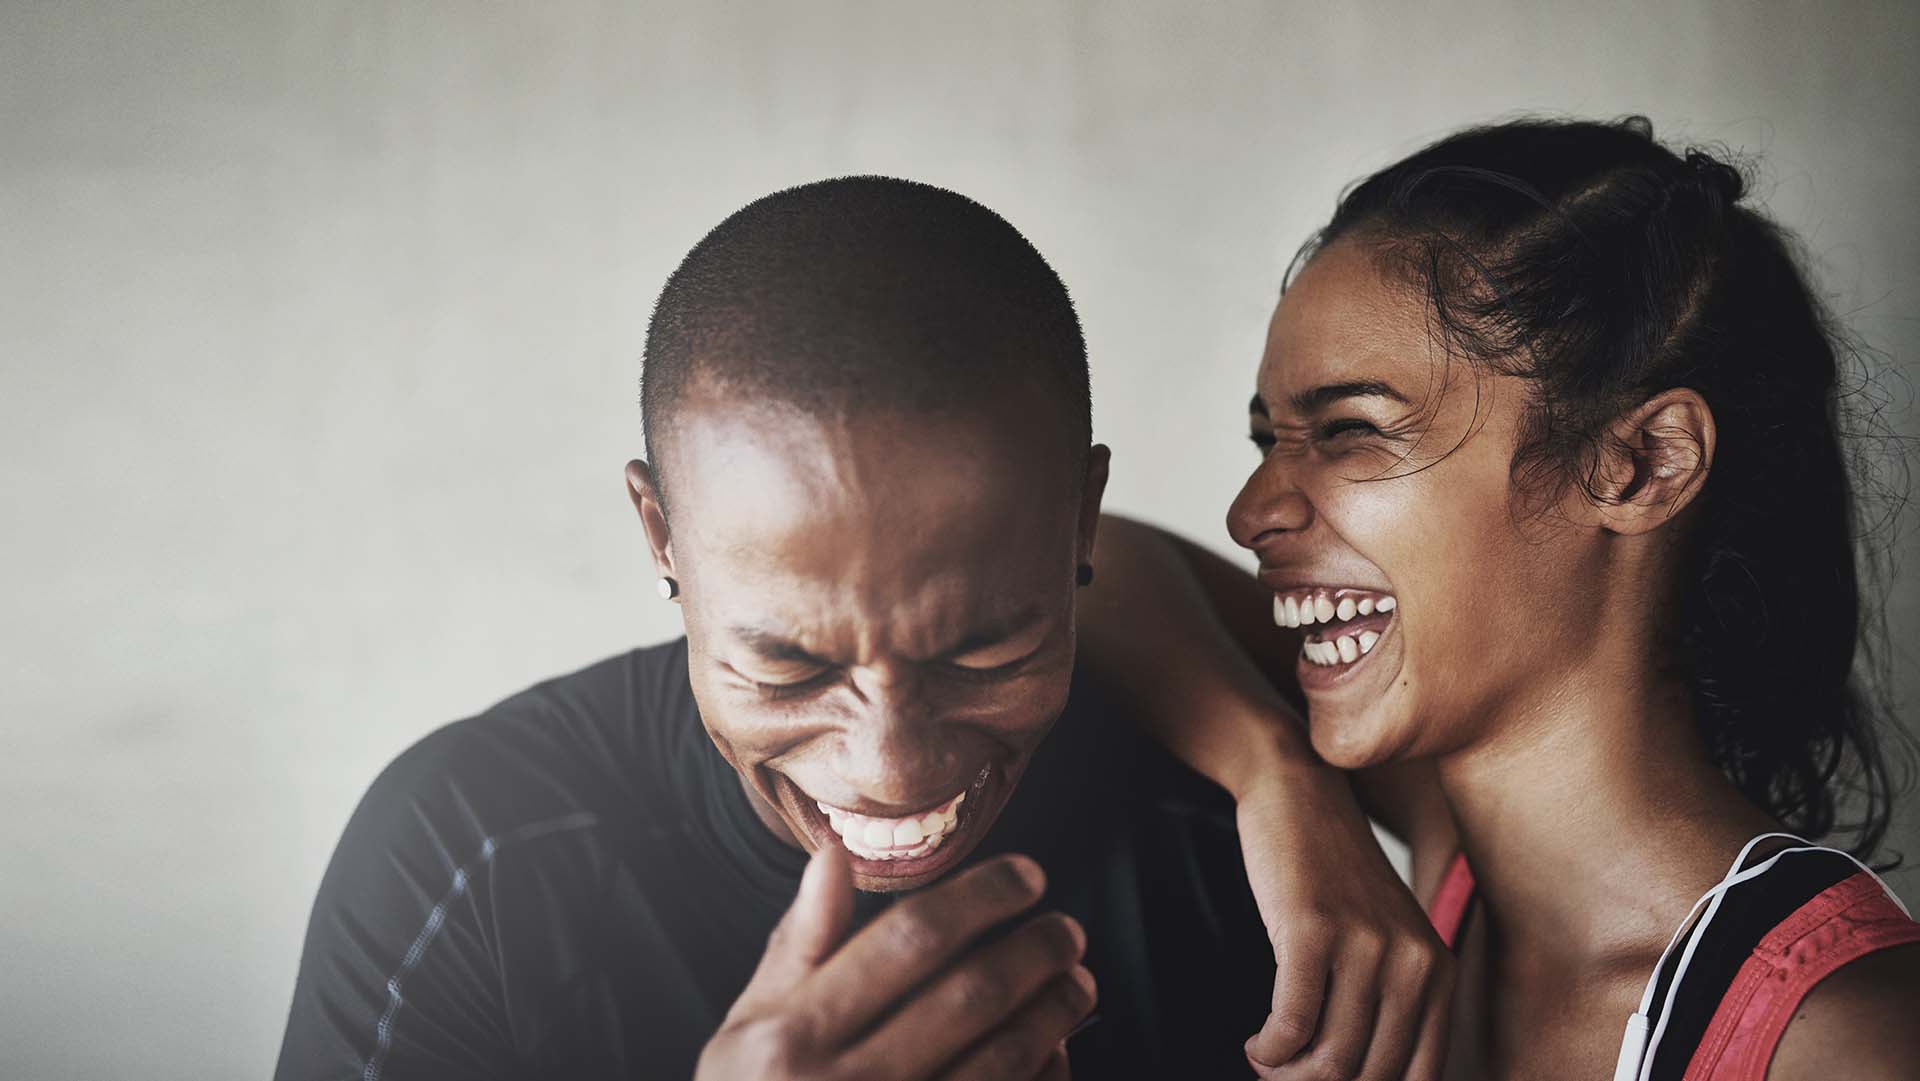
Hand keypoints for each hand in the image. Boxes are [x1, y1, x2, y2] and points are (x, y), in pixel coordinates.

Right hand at [695, 846, 1095, 1080]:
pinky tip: (1055, 1052)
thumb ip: (798, 944)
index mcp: (796, 1036)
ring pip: (1002, 1058)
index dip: (980, 898)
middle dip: (1034, 952)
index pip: (909, 940)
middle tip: (1067, 930)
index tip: (1026, 876)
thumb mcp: (747, 1027)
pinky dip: (1044, 1077)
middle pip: (970, 996)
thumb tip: (834, 858)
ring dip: (1053, 1014)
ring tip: (1076, 982)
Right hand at [1235, 767, 1453, 1080]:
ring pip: (1328, 1059)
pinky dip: (1268, 1049)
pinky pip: (1291, 1024)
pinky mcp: (1314, 931)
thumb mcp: (1383, 937)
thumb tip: (1356, 1077)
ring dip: (1285, 1074)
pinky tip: (1257, 1043)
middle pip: (1368, 1075)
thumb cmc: (1332, 875)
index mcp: (1439, 971)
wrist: (1299, 793)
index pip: (1417, 1077)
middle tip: (1282, 1075)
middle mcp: (1413, 962)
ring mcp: (1365, 945)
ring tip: (1265, 1060)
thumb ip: (1389, 1002)